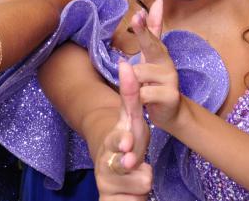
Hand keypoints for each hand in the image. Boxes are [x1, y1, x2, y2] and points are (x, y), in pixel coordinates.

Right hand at [95, 61, 151, 200]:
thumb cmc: (128, 143)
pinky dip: (136, 200)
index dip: (122, 139)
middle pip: (122, 165)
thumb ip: (130, 94)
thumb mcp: (132, 119)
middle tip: (132, 159)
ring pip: (137, 186)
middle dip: (129, 165)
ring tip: (140, 177)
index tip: (128, 141)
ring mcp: (106, 183)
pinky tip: (132, 195)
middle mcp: (107, 161)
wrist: (116, 175)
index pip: (118, 136)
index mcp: (115, 139)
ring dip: (142, 183)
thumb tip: (125, 62)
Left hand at [131, 0, 181, 130]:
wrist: (170, 113)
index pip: (152, 34)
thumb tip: (157, 2)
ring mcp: (171, 78)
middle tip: (136, 17)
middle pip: (152, 45)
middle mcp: (166, 62)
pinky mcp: (171, 95)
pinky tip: (141, 101)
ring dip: (132, 81)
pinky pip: (145, 93)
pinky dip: (139, 97)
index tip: (140, 9)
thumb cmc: (156, 83)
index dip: (147, 21)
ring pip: (140, 73)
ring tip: (136, 89)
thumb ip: (152, 32)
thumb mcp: (151, 58)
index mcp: (159, 53)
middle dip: (143, 32)